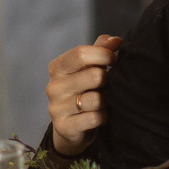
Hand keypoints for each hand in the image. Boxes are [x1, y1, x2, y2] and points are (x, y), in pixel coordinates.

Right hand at [45, 35, 119, 155]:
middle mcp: (53, 87)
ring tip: (103, 101)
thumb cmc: (83, 91)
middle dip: (108, 80)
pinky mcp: (64, 127)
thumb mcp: (89, 67)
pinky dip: (103, 117)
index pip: (81, 53)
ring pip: (96, 99)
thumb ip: (100, 50)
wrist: (71, 127)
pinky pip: (94, 118)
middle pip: (93, 76)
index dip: (104, 55)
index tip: (114, 60)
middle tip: (109, 84)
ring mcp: (56, 108)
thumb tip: (115, 40)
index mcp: (57, 67)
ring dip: (106, 100)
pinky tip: (100, 115)